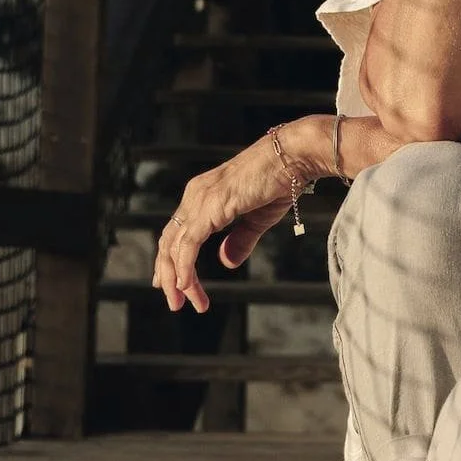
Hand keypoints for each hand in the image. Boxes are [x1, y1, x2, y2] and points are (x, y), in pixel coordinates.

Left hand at [152, 120, 333, 312]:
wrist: (292, 157)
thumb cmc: (279, 182)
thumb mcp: (256, 220)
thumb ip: (239, 240)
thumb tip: (226, 262)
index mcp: (202, 197)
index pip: (177, 235)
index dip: (171, 262)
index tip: (172, 286)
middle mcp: (194, 197)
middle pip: (168, 242)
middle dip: (168, 276)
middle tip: (175, 303)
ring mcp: (199, 200)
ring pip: (174, 246)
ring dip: (176, 278)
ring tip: (183, 303)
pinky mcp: (210, 207)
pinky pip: (189, 244)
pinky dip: (185, 267)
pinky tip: (186, 285)